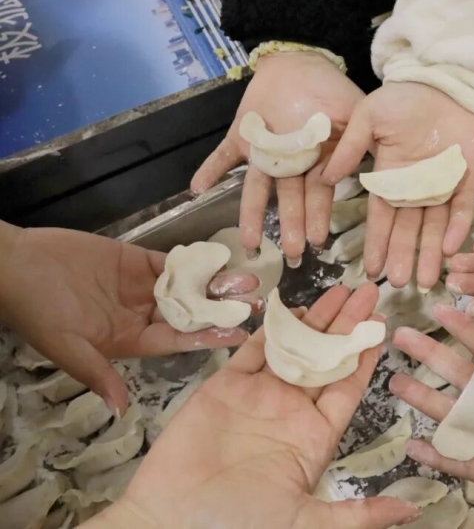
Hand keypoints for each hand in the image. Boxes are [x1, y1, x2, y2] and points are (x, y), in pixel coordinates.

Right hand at [0, 225, 259, 412]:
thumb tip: (120, 410)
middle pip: (191, 313)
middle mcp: (143, 316)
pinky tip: (221, 258)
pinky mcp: (137, 261)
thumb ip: (97, 374)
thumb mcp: (67, 347)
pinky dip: (194, 261)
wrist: (17, 265)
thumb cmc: (40, 311)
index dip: (208, 336)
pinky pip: (171, 262)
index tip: (239, 333)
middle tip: (256, 301)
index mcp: (131, 340)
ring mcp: (142, 288)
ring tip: (248, 278)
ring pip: (188, 287)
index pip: (179, 340)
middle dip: (222, 308)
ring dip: (216, 282)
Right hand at [90, 284, 418, 528]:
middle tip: (367, 291)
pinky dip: (270, 328)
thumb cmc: (237, 524)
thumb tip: (412, 510)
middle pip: (327, 358)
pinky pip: (253, 350)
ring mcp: (258, 396)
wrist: (171, 520)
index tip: (382, 326)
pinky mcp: (225, 386)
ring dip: (315, 319)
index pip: (349, 387)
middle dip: (346, 325)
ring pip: (295, 348)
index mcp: (314, 436)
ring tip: (338, 290)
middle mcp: (291, 411)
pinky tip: (290, 307)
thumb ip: (359, 513)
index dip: (365, 356)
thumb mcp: (307, 522)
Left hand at [191, 53, 364, 265]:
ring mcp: (264, 153)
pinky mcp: (241, 139)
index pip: (318, 194)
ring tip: (249, 242)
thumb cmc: (330, 89)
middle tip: (292, 252)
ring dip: (251, 215)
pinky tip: (198, 189)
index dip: (318, 216)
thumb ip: (363, 142)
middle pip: (289, 199)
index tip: (319, 241)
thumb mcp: (356, 113)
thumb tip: (381, 172)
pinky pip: (222, 157)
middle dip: (291, 225)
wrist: (299, 62)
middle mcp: (290, 165)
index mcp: (317, 162)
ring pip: (256, 189)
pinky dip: (209, 171)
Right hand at [322, 82, 473, 289]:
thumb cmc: (404, 97)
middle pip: (408, 230)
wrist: (446, 81)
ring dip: (429, 253)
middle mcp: (416, 188)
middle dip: (403, 257)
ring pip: (435, 227)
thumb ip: (350, 148)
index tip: (371, 268)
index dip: (376, 243)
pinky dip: (457, 228)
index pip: (381, 217)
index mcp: (390, 177)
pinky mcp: (469, 179)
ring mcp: (444, 186)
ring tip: (425, 280)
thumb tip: (327, 178)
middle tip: (400, 285)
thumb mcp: (369, 117)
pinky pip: (463, 209)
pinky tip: (449, 249)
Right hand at [390, 306, 473, 528]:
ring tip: (396, 382)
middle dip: (433, 357)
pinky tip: (417, 445)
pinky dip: (445, 456)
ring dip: (428, 401)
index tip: (443, 308)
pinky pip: (472, 465)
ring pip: (460, 418)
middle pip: (465, 380)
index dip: (467, 331)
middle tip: (402, 336)